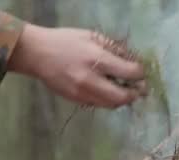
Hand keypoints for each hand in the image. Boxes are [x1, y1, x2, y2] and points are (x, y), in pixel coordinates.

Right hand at [8, 24, 145, 108]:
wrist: (38, 54)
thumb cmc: (66, 41)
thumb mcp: (92, 36)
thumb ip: (114, 48)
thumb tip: (132, 61)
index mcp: (97, 59)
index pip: (129, 72)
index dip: (140, 74)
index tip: (140, 72)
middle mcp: (91, 79)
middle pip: (123, 97)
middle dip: (135, 93)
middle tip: (139, 88)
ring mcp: (82, 93)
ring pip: (111, 105)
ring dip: (122, 99)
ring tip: (123, 90)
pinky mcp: (76, 100)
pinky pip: (98, 104)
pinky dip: (107, 100)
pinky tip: (106, 90)